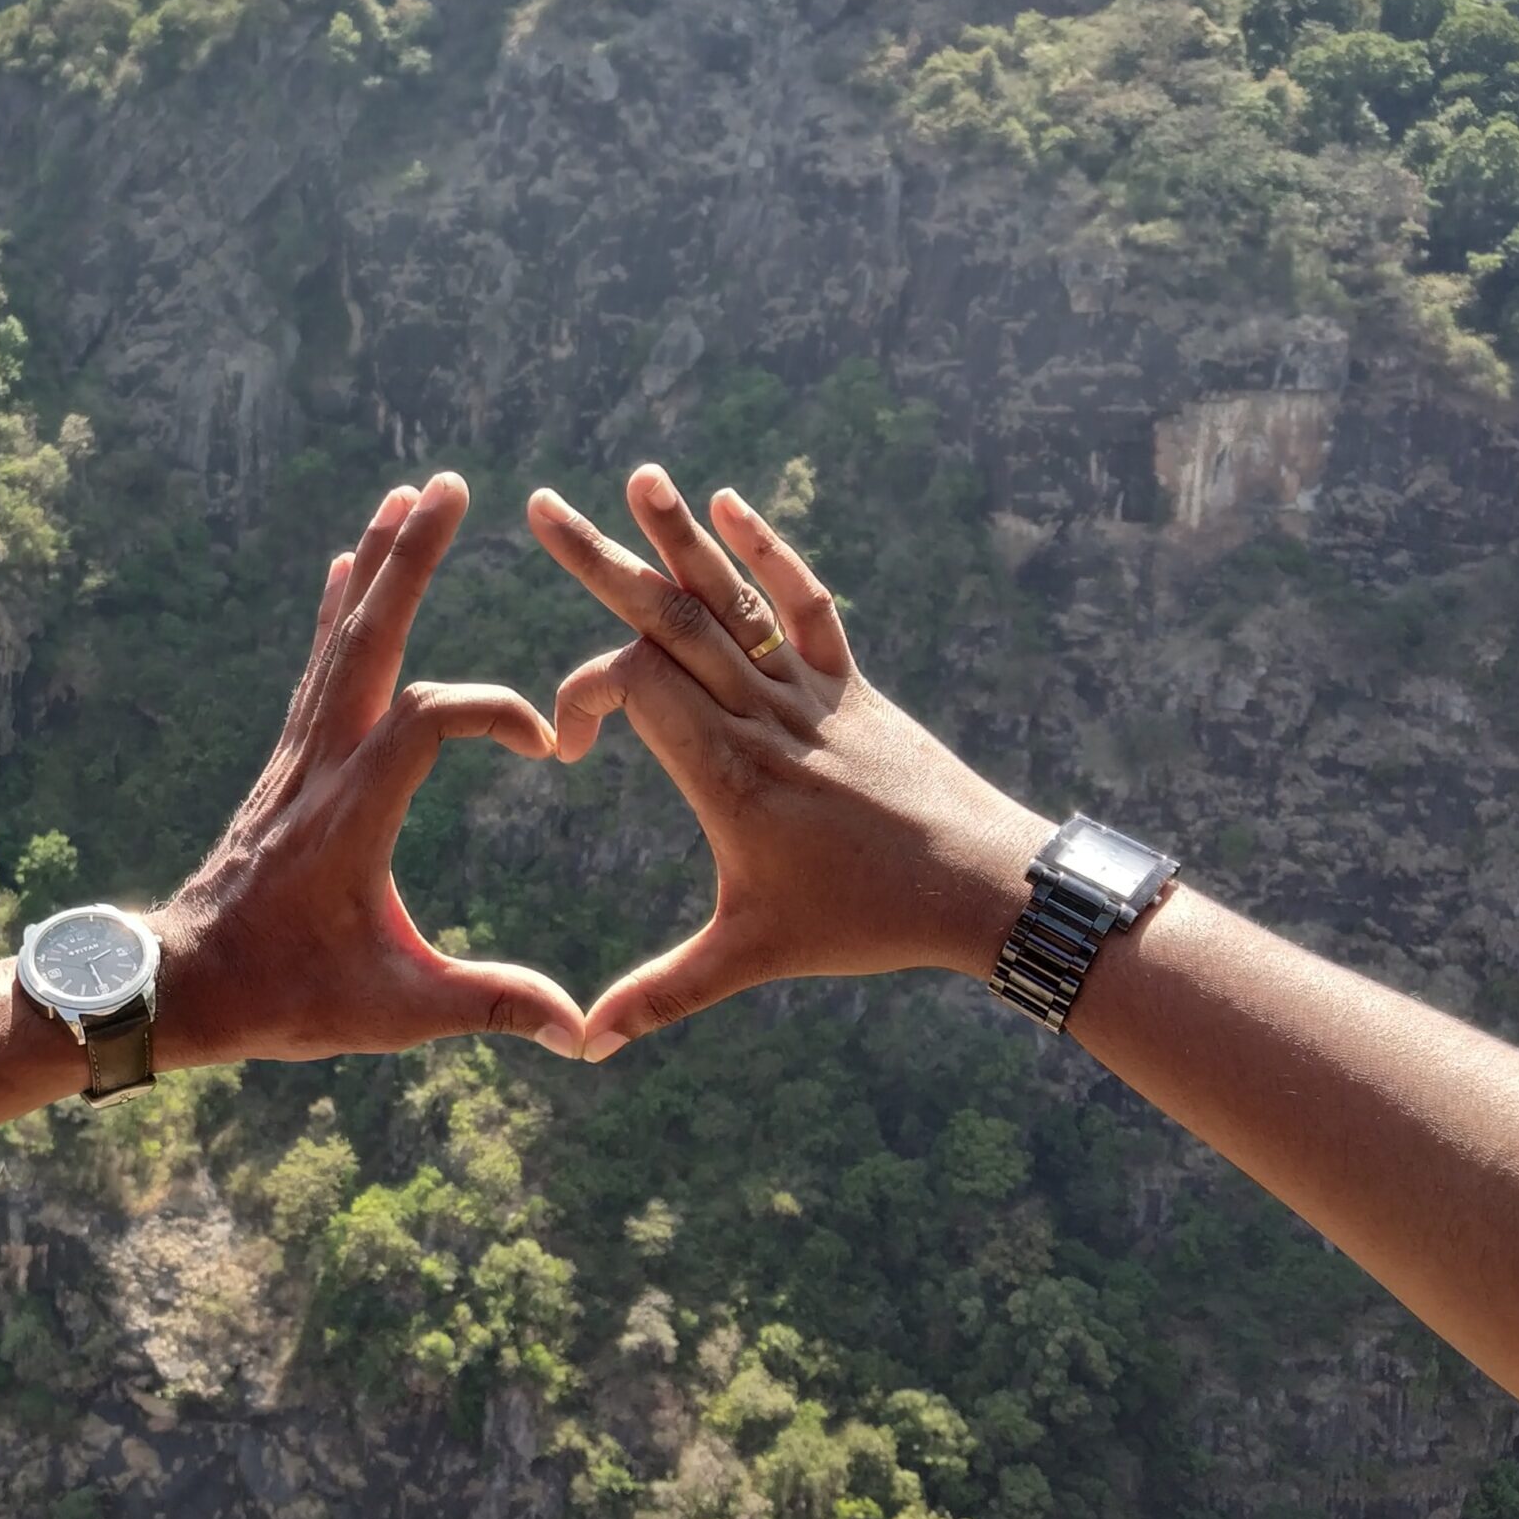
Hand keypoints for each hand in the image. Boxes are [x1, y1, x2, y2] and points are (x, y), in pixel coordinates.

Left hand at [150, 472, 584, 1064]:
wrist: (184, 988)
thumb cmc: (286, 999)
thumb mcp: (392, 1013)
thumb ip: (487, 1007)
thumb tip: (579, 1031)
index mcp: (351, 816)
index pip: (426, 722)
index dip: (491, 712)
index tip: (546, 744)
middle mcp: (319, 767)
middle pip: (368, 642)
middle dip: (410, 561)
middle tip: (447, 485)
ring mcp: (298, 758)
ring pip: (338, 641)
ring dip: (378, 567)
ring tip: (407, 495)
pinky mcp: (289, 763)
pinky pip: (316, 668)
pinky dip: (337, 612)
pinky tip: (347, 566)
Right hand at [527, 466, 1050, 1058]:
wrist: (982, 886)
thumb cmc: (862, 923)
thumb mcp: (751, 958)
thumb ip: (663, 993)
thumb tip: (583, 1043)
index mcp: (724, 771)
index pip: (631, 687)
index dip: (581, 697)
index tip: (568, 748)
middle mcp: (760, 715)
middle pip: (668, 618)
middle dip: (597, 561)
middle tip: (536, 504)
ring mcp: (809, 692)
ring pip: (731, 599)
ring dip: (680, 536)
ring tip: (638, 476)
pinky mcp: (850, 685)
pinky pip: (805, 605)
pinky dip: (769, 554)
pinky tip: (732, 507)